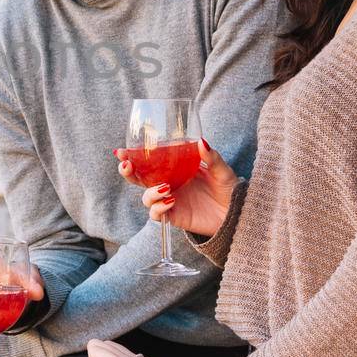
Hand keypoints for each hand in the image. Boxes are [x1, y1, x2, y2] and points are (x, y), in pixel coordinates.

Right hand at [114, 139, 238, 236]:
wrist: (236, 213)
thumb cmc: (227, 188)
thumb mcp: (221, 169)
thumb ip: (211, 157)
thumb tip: (201, 141)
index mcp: (174, 169)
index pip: (148, 161)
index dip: (132, 156)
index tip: (121, 151)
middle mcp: (168, 183)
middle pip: (139, 179)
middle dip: (127, 172)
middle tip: (127, 165)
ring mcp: (169, 200)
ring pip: (146, 197)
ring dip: (150, 192)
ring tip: (166, 188)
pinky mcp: (173, 216)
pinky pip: (156, 214)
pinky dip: (159, 207)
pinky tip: (171, 200)